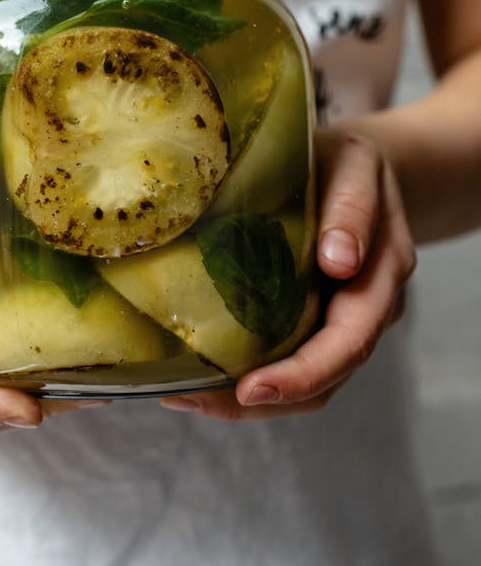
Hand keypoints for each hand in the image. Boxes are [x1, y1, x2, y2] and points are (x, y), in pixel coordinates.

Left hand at [160, 129, 416, 420]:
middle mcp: (364, 310)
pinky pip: (285, 362)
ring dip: (245, 401)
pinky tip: (198, 374)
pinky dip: (244, 377)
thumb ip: (353, 207)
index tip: (252, 388)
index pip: (348, 343)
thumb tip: (340, 261)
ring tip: (184, 396)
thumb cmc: (351, 163)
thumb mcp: (357, 165)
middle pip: (323, 380)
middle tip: (192, 400)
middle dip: (261, 400)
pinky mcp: (310, 320)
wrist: (359, 168)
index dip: (303, 374)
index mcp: (380, 276)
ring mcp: (338, 321)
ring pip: (303, 385)